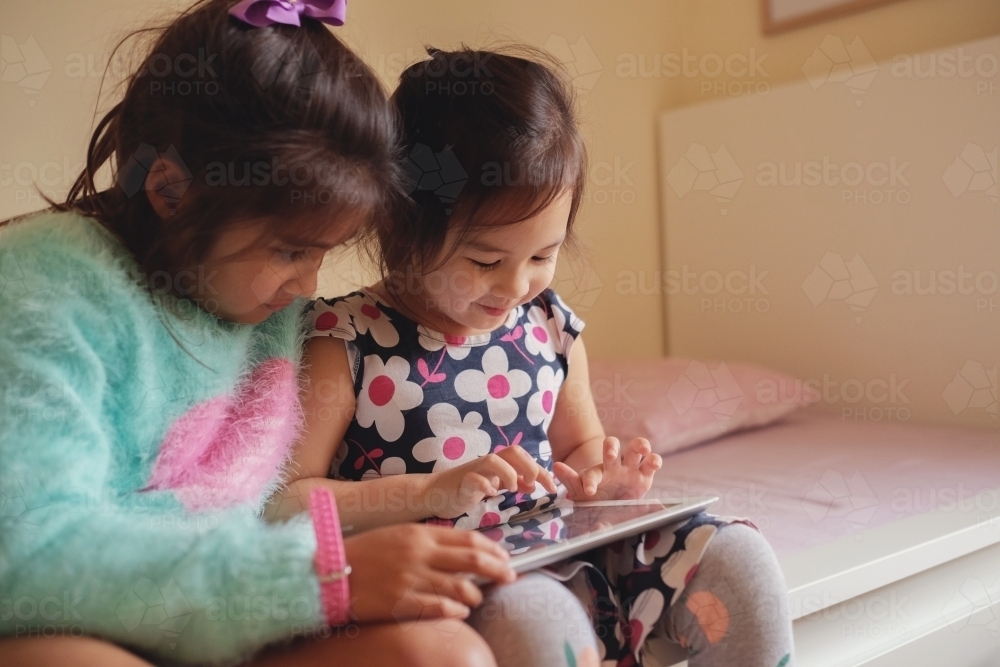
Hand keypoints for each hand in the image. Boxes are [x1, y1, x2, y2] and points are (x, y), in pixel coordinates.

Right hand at [343, 523, 515, 622]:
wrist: (328, 570)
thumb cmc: (365, 552)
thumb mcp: (399, 535)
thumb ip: (429, 540)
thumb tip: (460, 549)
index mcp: (420, 533)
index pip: (469, 540)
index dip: (493, 550)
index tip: (505, 557)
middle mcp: (419, 554)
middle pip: (473, 561)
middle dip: (498, 569)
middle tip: (510, 577)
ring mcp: (411, 579)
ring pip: (460, 587)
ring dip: (475, 595)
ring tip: (477, 599)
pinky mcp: (400, 602)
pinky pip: (439, 607)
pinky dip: (456, 610)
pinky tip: (460, 611)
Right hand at [422, 445, 557, 518]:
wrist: (434, 492)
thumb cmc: (465, 488)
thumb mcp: (494, 484)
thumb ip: (513, 482)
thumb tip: (533, 484)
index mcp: (498, 463)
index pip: (523, 458)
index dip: (541, 471)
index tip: (552, 488)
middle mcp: (487, 464)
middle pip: (512, 451)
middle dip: (529, 466)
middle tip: (535, 484)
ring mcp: (473, 471)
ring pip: (492, 460)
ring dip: (508, 473)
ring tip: (512, 489)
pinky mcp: (460, 483)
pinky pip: (472, 479)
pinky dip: (483, 485)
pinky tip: (490, 494)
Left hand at [553, 437, 660, 501]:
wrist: (617, 509)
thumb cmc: (599, 498)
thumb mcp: (583, 494)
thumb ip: (571, 481)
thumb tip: (556, 466)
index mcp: (598, 472)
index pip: (592, 473)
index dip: (590, 481)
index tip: (590, 492)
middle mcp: (614, 465)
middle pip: (612, 444)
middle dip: (611, 446)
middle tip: (610, 454)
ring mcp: (631, 467)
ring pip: (635, 448)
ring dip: (639, 444)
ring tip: (643, 448)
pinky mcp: (646, 474)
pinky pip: (652, 462)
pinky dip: (655, 460)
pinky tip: (654, 463)